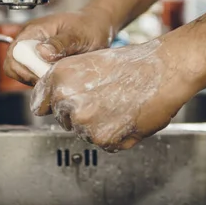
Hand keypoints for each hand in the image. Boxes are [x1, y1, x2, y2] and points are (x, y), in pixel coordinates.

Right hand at [4, 7, 114, 85]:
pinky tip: (56, 77)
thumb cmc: (88, 26)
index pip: (14, 54)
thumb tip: (42, 52)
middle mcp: (29, 41)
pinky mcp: (41, 61)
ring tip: (55, 77)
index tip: (41, 74)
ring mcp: (34, 52)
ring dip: (37, 79)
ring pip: (24, 73)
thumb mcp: (77, 34)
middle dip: (29, 77)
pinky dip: (42, 79)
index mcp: (33, 31)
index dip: (23, 68)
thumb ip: (60, 43)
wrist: (97, 26)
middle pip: (14, 66)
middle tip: (49, 79)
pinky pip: (34, 75)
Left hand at [31, 38, 196, 151]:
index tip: (63, 105)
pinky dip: (115, 136)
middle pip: (63, 119)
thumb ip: (68, 82)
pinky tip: (127, 117)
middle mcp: (67, 99)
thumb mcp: (90, 62)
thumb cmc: (134, 63)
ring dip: (99, 125)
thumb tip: (57, 100)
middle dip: (80, 114)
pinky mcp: (102, 138)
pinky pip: (103, 143)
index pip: (40, 102)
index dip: (54, 104)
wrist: (164, 70)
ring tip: (120, 106)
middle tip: (105, 100)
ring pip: (84, 132)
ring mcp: (84, 121)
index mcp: (60, 76)